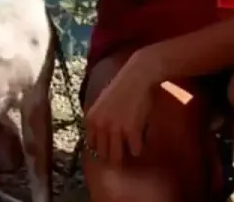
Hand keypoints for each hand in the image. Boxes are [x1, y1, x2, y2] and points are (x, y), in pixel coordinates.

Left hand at [84, 47, 165, 167]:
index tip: (112, 146)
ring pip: (116, 157)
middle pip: (103, 154)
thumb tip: (99, 140)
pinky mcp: (131, 130)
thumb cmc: (123, 86)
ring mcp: (115, 129)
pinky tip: (143, 139)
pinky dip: (139, 148)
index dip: (103, 148)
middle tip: (124, 149)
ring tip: (133, 146)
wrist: (139, 75)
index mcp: (90, 119)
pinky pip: (135, 150)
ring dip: (126, 155)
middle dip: (113, 153)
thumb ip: (98, 120)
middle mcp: (100, 126)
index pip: (92, 146)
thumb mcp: (102, 103)